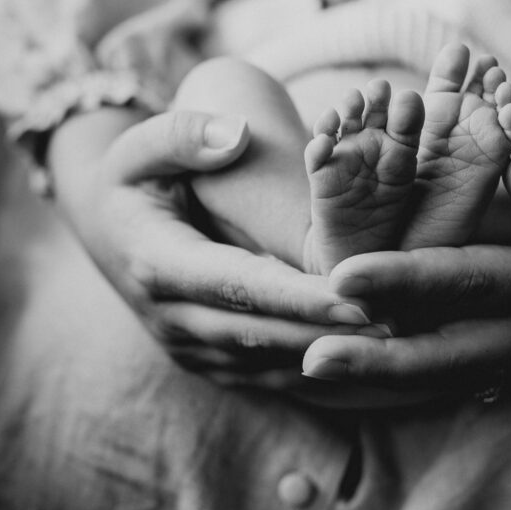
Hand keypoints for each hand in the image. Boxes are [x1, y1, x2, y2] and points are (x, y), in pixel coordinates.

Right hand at [48, 108, 384, 390]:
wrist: (108, 228)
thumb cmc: (134, 178)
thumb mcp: (139, 145)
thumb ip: (182, 134)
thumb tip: (235, 136)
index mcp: (156, 262)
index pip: (238, 284)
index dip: (300, 297)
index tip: (360, 299)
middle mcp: (171, 317)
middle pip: (263, 333)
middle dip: (331, 334)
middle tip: (402, 327)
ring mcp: (187, 347)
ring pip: (267, 363)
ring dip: (330, 357)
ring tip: (395, 345)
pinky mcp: (205, 361)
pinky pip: (263, 374)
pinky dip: (312, 370)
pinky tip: (362, 362)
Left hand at [300, 150, 510, 391]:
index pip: (475, 279)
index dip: (411, 279)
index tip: (347, 275)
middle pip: (452, 351)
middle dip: (383, 357)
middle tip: (316, 355)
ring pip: (443, 375)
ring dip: (379, 376)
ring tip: (316, 366)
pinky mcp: (501, 361)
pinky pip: (444, 375)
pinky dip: (395, 377)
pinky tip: (345, 370)